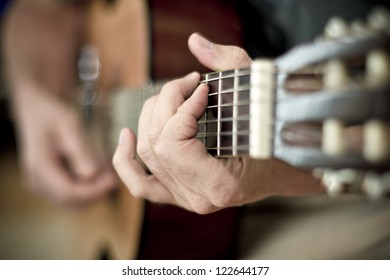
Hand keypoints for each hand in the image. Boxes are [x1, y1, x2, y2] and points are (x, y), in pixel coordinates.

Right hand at [13, 85, 116, 206]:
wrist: (36, 110)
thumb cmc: (53, 114)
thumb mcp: (69, 125)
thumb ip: (80, 151)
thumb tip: (92, 174)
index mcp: (40, 167)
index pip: (69, 192)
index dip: (95, 190)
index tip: (114, 180)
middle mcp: (37, 181)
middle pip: (72, 201)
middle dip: (96, 191)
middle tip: (114, 175)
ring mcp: (41, 185)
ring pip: (73, 202)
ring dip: (93, 191)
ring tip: (107, 172)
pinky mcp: (48, 184)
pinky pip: (70, 195)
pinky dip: (86, 188)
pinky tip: (98, 172)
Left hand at [113, 33, 323, 213]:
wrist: (283, 169)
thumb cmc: (277, 137)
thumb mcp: (261, 96)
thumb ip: (230, 65)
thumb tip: (194, 43)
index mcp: (220, 184)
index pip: (173, 143)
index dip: (182, 108)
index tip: (202, 87)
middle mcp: (198, 197)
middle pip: (156, 143)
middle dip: (168, 103)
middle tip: (189, 82)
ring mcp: (185, 198)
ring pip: (147, 153)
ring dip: (151, 116)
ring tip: (172, 95)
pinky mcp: (179, 195)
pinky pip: (140, 184)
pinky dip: (126, 160)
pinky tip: (127, 135)